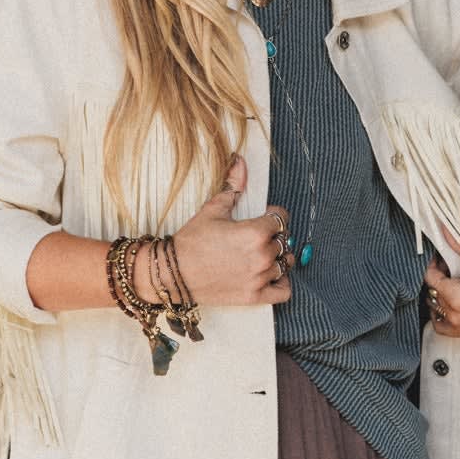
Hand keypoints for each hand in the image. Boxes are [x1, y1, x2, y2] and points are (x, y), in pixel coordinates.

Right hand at [170, 155, 294, 306]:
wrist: (173, 273)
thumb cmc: (192, 241)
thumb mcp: (213, 209)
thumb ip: (232, 186)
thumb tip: (240, 161)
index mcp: (256, 231)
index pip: (281, 218)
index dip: (273, 215)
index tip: (264, 218)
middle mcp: (262, 255)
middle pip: (284, 241)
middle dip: (273, 237)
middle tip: (257, 238)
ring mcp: (260, 278)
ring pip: (285, 264)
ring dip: (278, 258)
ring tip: (262, 255)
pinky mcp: (254, 296)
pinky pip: (284, 291)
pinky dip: (282, 283)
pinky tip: (272, 276)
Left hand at [424, 230, 459, 339]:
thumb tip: (446, 233)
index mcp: (458, 297)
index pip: (431, 279)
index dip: (434, 265)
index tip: (441, 259)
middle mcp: (457, 316)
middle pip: (434, 294)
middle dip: (440, 279)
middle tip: (453, 268)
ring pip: (437, 311)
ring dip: (440, 297)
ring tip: (455, 285)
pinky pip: (445, 328)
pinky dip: (444, 316)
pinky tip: (453, 305)